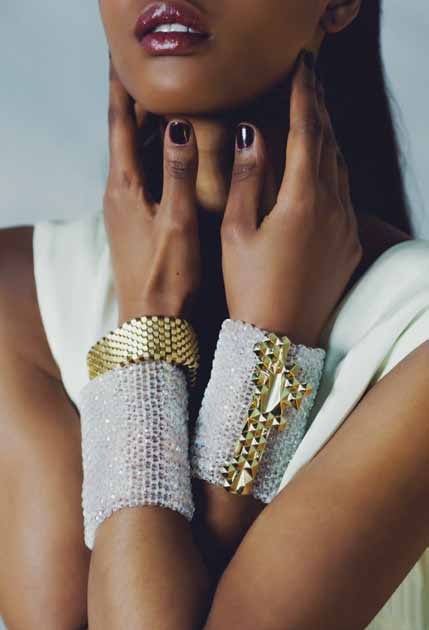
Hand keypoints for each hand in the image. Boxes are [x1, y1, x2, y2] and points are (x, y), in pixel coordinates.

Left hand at [103, 57, 201, 324]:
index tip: (127, 64)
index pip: (119, 126)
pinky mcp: (139, 227)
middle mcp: (120, 196)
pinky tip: (178, 160)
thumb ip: (178, 171)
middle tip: (161, 80)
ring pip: (137, 159)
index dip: (124, 92)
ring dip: (151, 134)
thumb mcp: (178, 220)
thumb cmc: (167, 278)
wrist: (155, 325)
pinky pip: (147, 180)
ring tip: (173, 108)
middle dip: (141, 108)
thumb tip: (177, 124)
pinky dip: (160, 161)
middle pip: (127, 139)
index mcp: (125, 188)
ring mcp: (128, 212)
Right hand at [220, 50, 362, 345]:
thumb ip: (248, 178)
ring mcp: (345, 227)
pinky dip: (333, 172)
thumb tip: (254, 133)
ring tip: (314, 117)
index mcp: (303, 199)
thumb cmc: (250, 289)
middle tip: (308, 83)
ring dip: (328, 139)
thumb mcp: (237, 231)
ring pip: (341, 168)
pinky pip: (345, 196)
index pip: (307, 131)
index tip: (299, 68)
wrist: (280, 340)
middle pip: (330, 144)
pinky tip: (322, 170)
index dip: (303, 95)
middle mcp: (333, 208)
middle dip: (318, 109)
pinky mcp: (349, 246)